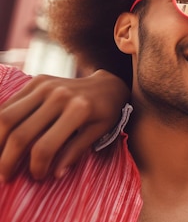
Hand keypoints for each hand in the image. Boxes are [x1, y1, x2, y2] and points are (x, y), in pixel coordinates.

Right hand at [0, 70, 129, 180]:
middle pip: (20, 134)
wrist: (107, 84)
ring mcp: (45, 86)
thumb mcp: (98, 132)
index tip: (38, 177)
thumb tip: (55, 175)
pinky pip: (9, 104)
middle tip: (4, 177)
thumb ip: (76, 151)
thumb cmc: (105, 112)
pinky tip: (2, 139)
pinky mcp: (37, 81)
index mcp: (78, 110)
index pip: (45, 146)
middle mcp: (59, 96)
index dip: (37, 166)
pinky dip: (1, 123)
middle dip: (7, 160)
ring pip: (6, 117)